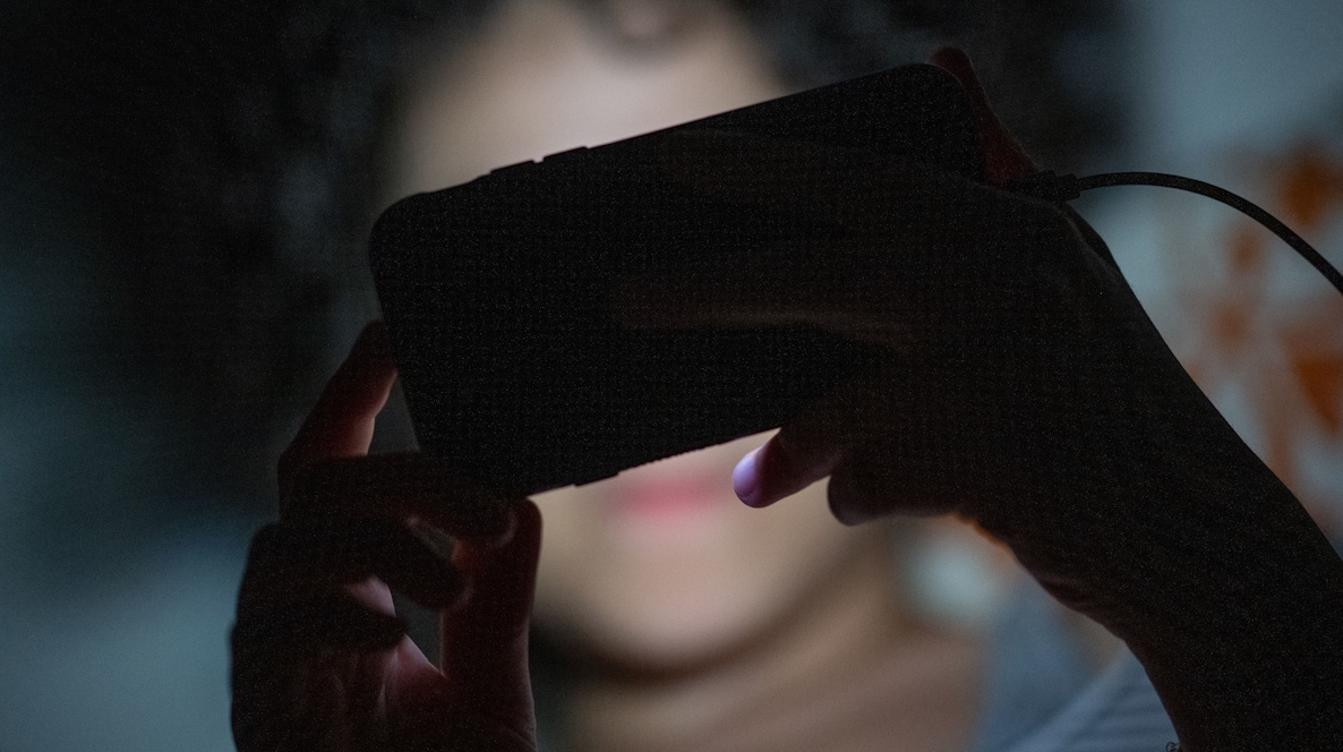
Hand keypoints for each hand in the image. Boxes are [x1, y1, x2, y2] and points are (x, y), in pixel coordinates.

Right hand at [230, 322, 541, 751]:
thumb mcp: (489, 683)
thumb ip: (497, 601)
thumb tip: (517, 507)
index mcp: (353, 593)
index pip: (341, 469)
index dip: (355, 393)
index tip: (391, 330)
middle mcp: (303, 608)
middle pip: (314, 480)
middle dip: (400, 467)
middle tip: (487, 505)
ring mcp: (276, 653)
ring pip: (295, 533)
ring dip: (383, 532)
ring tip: (458, 570)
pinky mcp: (261, 699)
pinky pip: (280, 619)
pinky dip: (345, 601)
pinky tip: (399, 625)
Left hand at [612, 46, 1166, 531]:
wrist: (1190, 524)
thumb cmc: (1089, 417)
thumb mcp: (1034, 319)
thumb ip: (934, 293)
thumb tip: (791, 317)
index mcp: (1013, 226)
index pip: (866, 182)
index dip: (764, 172)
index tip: (677, 163)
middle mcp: (1007, 275)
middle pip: (822, 271)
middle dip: (714, 284)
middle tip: (625, 296)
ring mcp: (1000, 361)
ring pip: (838, 391)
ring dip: (792, 439)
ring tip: (749, 478)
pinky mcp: (990, 452)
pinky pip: (873, 476)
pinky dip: (858, 496)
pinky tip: (871, 508)